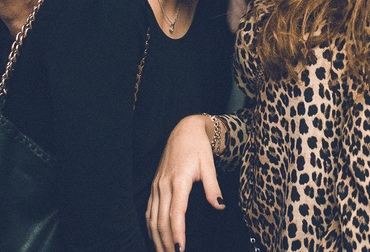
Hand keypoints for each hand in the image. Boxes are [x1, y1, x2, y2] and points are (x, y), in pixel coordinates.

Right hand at [146, 115, 223, 251]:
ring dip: (156, 237)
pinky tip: (154, 236)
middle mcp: (164, 185)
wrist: (183, 130)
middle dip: (165, 242)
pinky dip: (150, 226)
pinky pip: (149, 210)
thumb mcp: (209, 164)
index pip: (176, 212)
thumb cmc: (197, 147)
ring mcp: (157, 186)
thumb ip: (213, 187)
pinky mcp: (154, 186)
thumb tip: (220, 206)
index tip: (180, 249)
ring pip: (152, 217)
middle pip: (161, 220)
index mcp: (179, 180)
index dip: (177, 232)